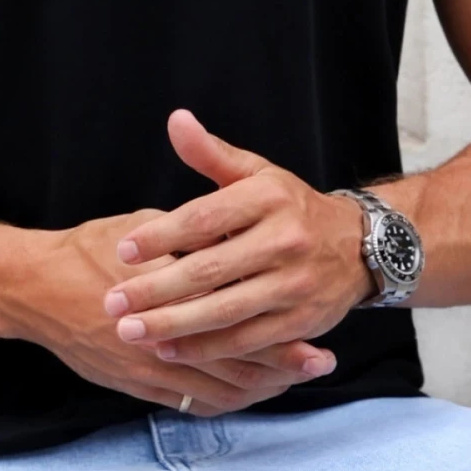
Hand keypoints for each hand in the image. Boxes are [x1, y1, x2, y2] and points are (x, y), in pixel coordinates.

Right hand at [16, 209, 338, 416]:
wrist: (35, 288)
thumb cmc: (91, 249)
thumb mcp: (145, 229)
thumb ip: (193, 240)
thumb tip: (235, 238)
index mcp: (170, 294)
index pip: (239, 321)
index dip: (281, 331)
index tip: (315, 332)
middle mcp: (163, 338)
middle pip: (238, 362)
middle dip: (283, 365)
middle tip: (319, 363)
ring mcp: (150, 368)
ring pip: (219, 390)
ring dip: (260, 387)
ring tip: (291, 380)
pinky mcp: (137, 384)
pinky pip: (192, 403)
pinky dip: (225, 400)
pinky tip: (245, 393)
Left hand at [102, 111, 374, 369]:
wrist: (359, 246)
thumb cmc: (291, 207)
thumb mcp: (257, 174)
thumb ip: (212, 153)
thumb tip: (176, 120)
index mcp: (268, 198)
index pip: (204, 219)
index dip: (161, 236)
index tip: (123, 251)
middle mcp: (284, 240)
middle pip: (209, 270)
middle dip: (155, 289)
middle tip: (112, 302)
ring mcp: (294, 285)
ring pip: (224, 311)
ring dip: (173, 325)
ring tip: (130, 331)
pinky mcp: (300, 322)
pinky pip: (246, 340)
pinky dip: (206, 348)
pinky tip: (168, 350)